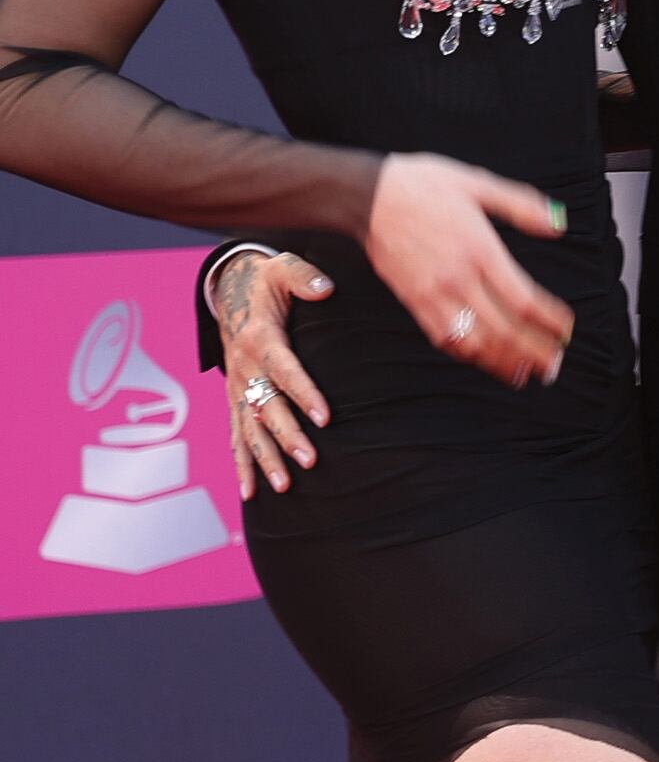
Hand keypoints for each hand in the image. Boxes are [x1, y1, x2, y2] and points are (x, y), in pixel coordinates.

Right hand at [216, 249, 334, 499]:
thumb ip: (304, 277)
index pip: (285, 370)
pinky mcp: (234, 398)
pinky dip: (242, 465)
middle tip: (312, 460)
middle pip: (267, 407)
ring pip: (250, 429)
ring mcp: (236, 387)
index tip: (326, 417)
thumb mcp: (282, 268)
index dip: (305, 393)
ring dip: (266, 459)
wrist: (229, 290)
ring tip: (286, 485)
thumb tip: (326, 289)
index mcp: (259, 337)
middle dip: (288, 436)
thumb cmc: (266, 280)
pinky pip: (236, 436)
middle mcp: (244, 367)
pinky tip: (251, 494)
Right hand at [364, 153, 573, 387]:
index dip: (548, 322)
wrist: (369, 196)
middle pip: (504, 330)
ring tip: (525, 374)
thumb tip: (558, 223)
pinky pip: (445, 339)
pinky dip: (469, 355)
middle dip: (534, 353)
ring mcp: (434, 295)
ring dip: (504, 363)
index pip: (524, 300)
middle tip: (553, 367)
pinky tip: (484, 359)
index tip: (565, 330)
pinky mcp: (414, 303)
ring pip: (475, 343)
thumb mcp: (478, 183)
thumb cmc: (423, 185)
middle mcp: (459, 278)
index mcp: (480, 250)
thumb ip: (521, 205)